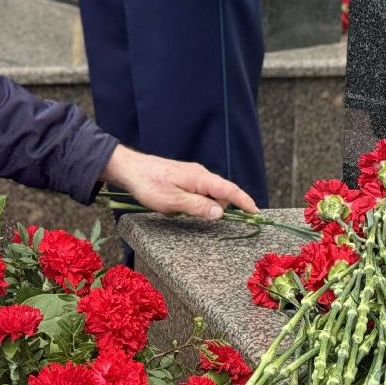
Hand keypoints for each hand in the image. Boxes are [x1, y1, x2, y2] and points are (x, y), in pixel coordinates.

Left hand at [101, 143, 258, 218]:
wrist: (129, 168)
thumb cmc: (149, 185)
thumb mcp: (173, 202)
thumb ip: (198, 207)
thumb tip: (221, 213)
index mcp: (201, 178)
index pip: (230, 190)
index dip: (245, 202)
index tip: (257, 214)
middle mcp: (200, 174)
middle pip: (221, 194)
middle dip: (216, 208)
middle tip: (194, 216)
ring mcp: (192, 174)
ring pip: (208, 194)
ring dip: (201, 205)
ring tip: (178, 209)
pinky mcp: (184, 176)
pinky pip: (198, 191)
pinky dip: (195, 201)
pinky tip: (177, 205)